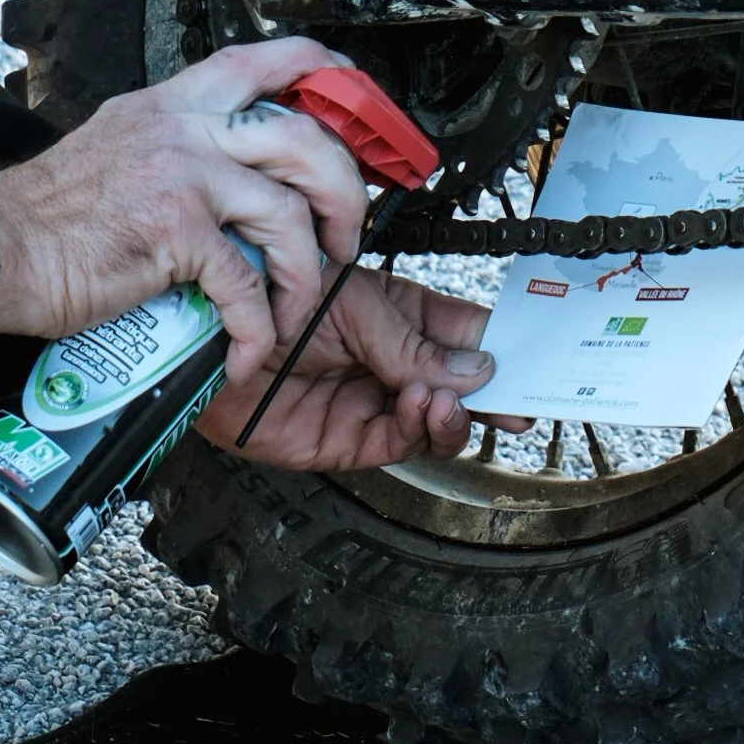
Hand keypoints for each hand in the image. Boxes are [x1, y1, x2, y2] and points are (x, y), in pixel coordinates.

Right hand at [0, 38, 366, 376]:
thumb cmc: (48, 217)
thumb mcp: (119, 148)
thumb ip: (177, 148)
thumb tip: (233, 178)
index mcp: (173, 103)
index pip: (269, 60)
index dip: (331, 77)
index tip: (363, 108)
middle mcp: (183, 126)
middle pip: (306, 139)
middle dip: (345, 195)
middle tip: (345, 238)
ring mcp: (182, 173)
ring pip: (289, 211)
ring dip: (306, 273)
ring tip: (295, 309)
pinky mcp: (174, 230)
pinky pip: (246, 282)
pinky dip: (256, 328)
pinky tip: (243, 350)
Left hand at [200, 268, 529, 468]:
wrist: (211, 340)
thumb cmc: (268, 299)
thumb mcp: (354, 306)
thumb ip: (413, 343)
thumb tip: (475, 367)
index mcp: (397, 312)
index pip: (462, 331)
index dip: (498, 345)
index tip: (531, 356)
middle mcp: (389, 359)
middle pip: (457, 384)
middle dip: (490, 392)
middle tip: (518, 398)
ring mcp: (371, 401)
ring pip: (436, 421)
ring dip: (454, 412)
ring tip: (448, 398)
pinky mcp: (347, 441)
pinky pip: (400, 444)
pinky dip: (421, 432)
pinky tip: (424, 409)